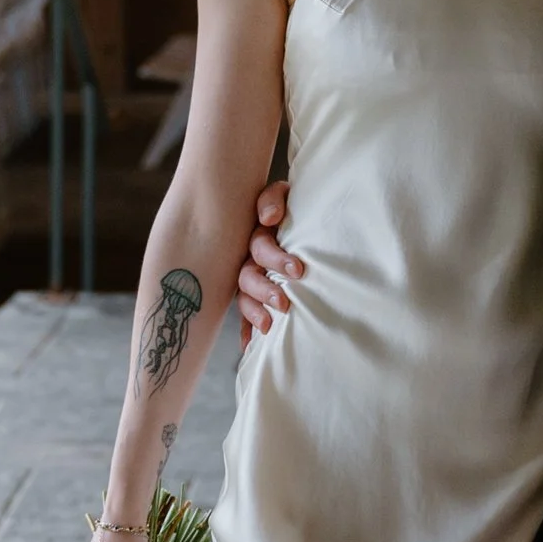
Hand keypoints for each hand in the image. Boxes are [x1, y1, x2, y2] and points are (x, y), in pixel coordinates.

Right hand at [235, 178, 301, 339]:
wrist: (297, 218)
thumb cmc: (292, 209)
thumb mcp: (284, 195)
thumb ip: (274, 200)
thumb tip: (268, 218)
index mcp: (257, 236)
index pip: (260, 248)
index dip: (276, 259)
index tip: (297, 270)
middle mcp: (250, 260)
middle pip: (248, 277)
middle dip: (265, 291)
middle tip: (283, 303)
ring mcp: (251, 280)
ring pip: (244, 299)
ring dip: (254, 312)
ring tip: (268, 325)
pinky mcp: (255, 298)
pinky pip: (246, 317)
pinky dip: (247, 331)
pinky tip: (249, 346)